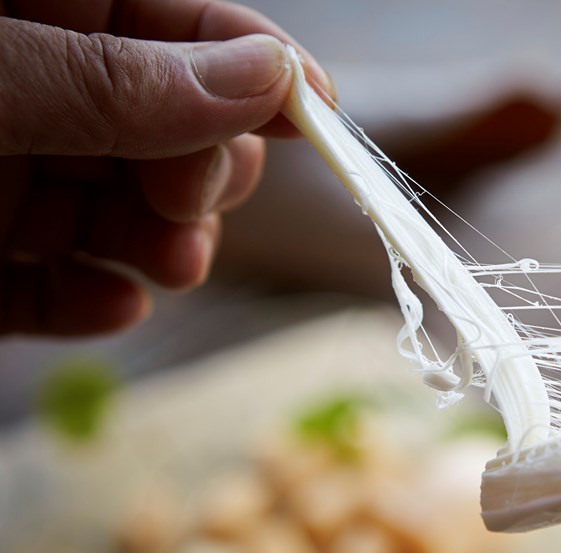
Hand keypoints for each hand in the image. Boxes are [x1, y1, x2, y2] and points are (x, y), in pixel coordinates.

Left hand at [0, 1, 330, 335]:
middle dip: (200, 168)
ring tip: (175, 266)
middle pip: (158, 119)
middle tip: (188, 200)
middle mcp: (22, 94)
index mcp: (17, 11)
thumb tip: (265, 77)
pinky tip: (115, 304)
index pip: (165, 18)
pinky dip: (89, 300)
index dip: (248, 57)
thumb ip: (118, 83)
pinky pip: (48, 282)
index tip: (318, 110)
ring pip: (117, 205)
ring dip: (164, 242)